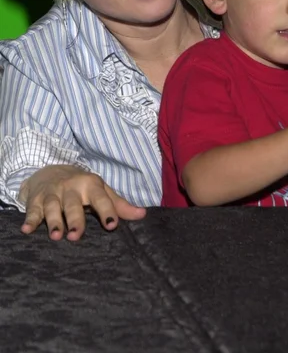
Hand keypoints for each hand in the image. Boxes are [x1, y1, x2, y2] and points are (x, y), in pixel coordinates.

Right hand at [19, 165, 145, 240]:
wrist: (51, 169)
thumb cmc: (82, 186)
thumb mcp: (101, 191)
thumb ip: (119, 204)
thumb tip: (142, 215)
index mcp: (91, 185)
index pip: (101, 199)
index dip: (107, 211)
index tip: (112, 225)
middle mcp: (71, 188)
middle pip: (74, 204)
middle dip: (75, 219)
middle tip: (75, 236)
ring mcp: (52, 193)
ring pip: (52, 206)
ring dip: (53, 221)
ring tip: (56, 236)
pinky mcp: (36, 199)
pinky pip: (32, 210)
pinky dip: (29, 219)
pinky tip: (26, 230)